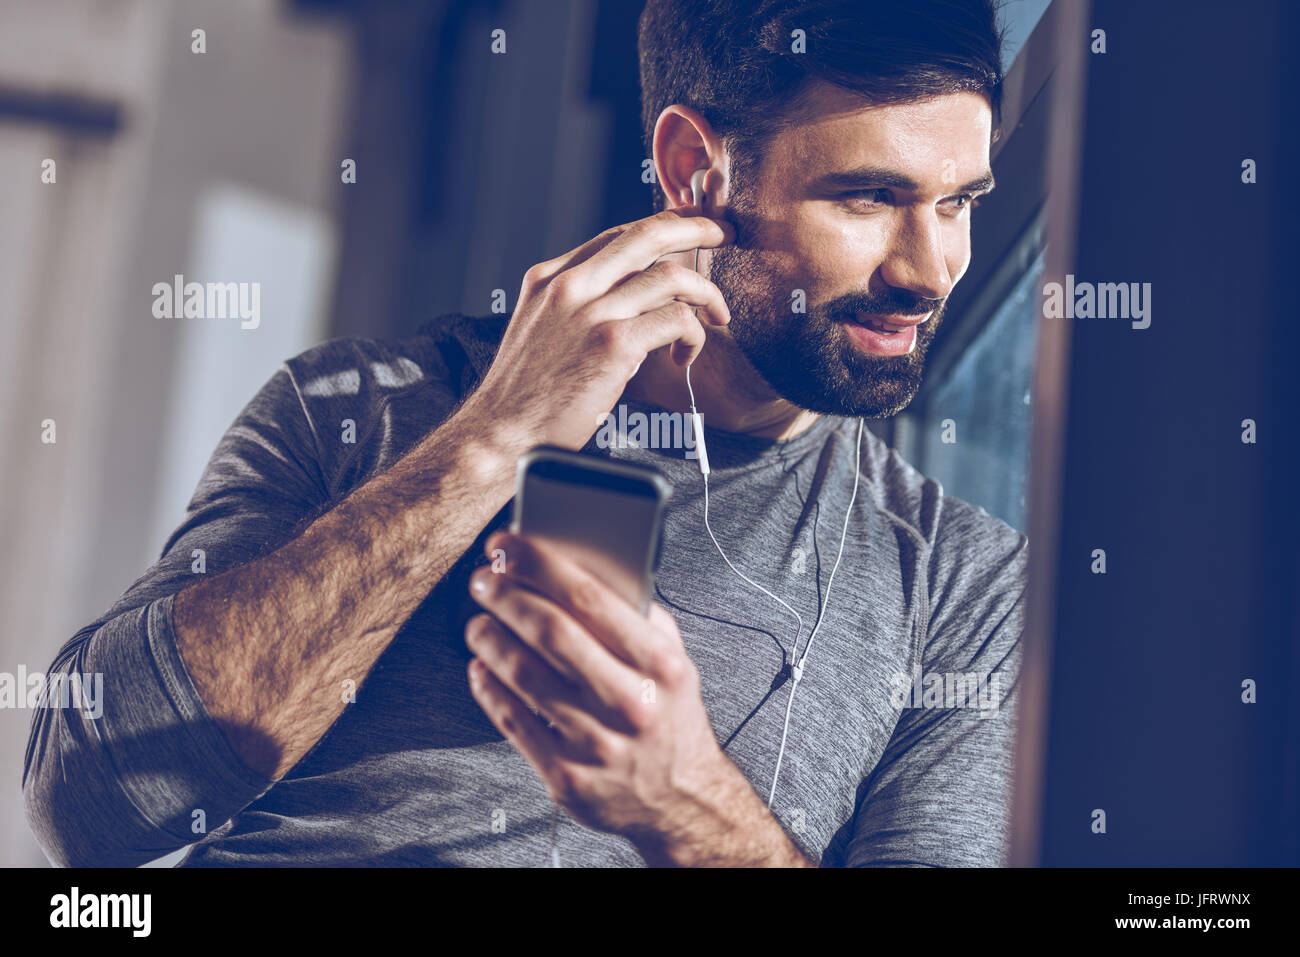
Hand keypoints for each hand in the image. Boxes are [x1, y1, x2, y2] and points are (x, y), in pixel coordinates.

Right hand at [458, 207, 733, 452]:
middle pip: (647, 235)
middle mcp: (570, 286)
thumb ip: (574, 306)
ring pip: (672, 277)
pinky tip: (686, 357)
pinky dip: (694, 336)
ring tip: (717, 316)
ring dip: (706, 293)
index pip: (617, 235)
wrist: (501, 435)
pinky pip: (676, 320)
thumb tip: (623, 298)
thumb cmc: (525, 395)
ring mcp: (591, 313)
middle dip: (696, 228)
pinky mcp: (612, 346)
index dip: (661, 225)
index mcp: (550, 278)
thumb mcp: (539, 330)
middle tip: (723, 234)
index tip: (689, 228)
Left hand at [463, 529, 735, 851]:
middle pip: (550, 632)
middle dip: (505, 596)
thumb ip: (635, 615)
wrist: (680, 800)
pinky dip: (488, 688)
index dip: (539, 564)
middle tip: (483, 580)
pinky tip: (482, 668)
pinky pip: (512, 722)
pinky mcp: (567, 778)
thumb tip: (573, 564)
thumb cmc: (670, 718)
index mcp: (661, 665)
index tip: (508, 546)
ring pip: (523, 675)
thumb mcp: (673, 660)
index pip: (591, 597)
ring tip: (479, 622)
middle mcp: (632, 703)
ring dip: (489, 639)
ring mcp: (597, 744)